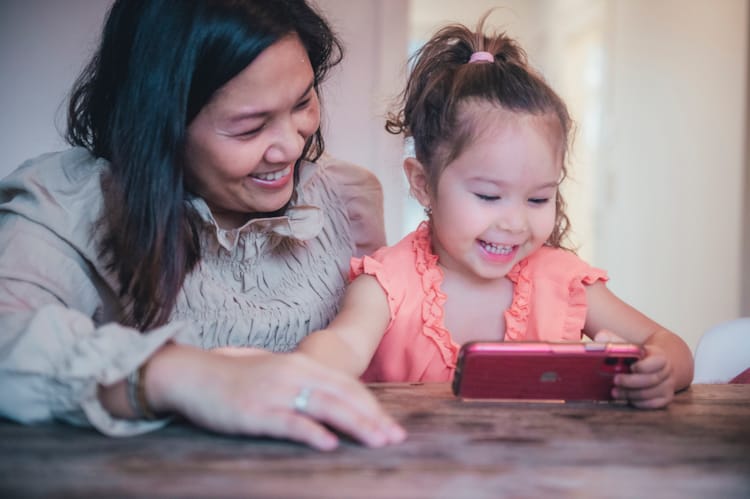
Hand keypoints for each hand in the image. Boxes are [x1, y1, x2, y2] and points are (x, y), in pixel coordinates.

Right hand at [145, 344, 406, 449]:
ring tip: (378, 442)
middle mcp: (293, 373)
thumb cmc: (235, 377)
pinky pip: (289, 422)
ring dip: (356, 425)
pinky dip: (312, 433)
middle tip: (396, 439)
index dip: (373, 406)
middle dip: (374, 418)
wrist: (191, 374)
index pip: (348, 385)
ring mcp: (275, 392)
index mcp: (301, 364)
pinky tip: (330, 445)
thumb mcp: (276, 373)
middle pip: (344, 396)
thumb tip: (333, 404)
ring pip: (325, 407)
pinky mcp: (255, 411)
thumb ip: (305, 383)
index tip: (392, 426)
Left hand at [611, 343, 675, 408]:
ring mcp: (667, 386)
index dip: (644, 366)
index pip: (658, 361)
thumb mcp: (631, 346)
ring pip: (650, 393)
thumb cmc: (639, 356)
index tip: (631, 367)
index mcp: (660, 356)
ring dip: (631, 394)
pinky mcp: (664, 399)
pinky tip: (625, 399)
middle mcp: (666, 372)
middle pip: (652, 379)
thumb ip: (616, 341)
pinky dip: (637, 402)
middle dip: (631, 382)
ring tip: (614, 392)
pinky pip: (652, 404)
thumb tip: (600, 336)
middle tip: (615, 380)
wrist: (656, 366)